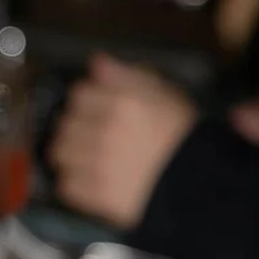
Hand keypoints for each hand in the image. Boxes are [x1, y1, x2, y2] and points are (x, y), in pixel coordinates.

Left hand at [49, 55, 197, 228]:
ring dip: (69, 155)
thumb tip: (97, 63)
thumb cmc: (185, 138)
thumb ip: (127, 77)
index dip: (86, 101)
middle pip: (65, 123)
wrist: (198, 186)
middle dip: (75, 128)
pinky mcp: (97, 196)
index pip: (79, 94)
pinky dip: (73, 184)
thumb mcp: (165, 95)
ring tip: (86, 159)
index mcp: (123, 104)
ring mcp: (99, 165)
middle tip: (89, 136)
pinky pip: (66, 186)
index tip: (93, 110)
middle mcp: (106, 131)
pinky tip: (89, 180)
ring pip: (60, 153)